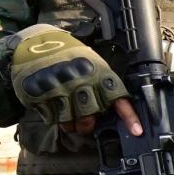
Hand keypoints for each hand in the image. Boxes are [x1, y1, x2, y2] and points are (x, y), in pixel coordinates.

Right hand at [8, 25, 142, 135]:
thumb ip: (104, 85)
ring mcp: (58, 88)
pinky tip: (53, 104)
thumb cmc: (69, 55)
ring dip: (69, 123)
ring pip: (69, 122)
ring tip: (67, 112)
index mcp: (98, 72)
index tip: (137, 131)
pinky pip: (51, 118)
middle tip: (86, 121)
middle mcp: (79, 81)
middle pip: (90, 117)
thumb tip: (117, 110)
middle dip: (88, 124)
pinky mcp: (38, 95)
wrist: (36, 43)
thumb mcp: (93, 62)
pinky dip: (53, 116)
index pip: (118, 98)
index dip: (129, 117)